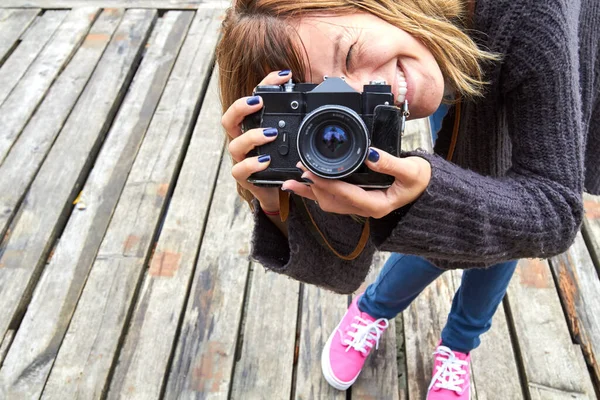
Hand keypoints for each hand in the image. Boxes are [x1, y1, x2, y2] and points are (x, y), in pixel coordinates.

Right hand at [221, 70, 292, 211]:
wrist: (274, 190)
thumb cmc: (280, 160)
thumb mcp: (289, 139)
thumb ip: (296, 121)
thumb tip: (317, 102)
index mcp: (252, 126)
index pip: (252, 99)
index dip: (265, 84)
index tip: (284, 75)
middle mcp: (242, 140)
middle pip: (229, 118)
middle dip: (241, 107)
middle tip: (258, 101)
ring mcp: (241, 158)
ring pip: (235, 144)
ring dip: (252, 136)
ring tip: (270, 134)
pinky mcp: (244, 176)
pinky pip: (240, 170)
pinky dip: (252, 164)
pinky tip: (265, 160)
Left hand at [281, 148, 430, 217]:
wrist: (425, 188)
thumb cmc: (419, 180)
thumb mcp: (411, 170)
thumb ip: (391, 163)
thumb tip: (371, 155)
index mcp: (377, 205)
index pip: (346, 195)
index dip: (326, 184)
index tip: (311, 172)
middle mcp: (365, 209)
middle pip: (332, 201)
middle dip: (313, 187)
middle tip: (298, 170)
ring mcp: (359, 207)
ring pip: (328, 203)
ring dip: (310, 192)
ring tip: (290, 182)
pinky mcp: (356, 201)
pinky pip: (332, 199)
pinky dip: (315, 192)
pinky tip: (303, 185)